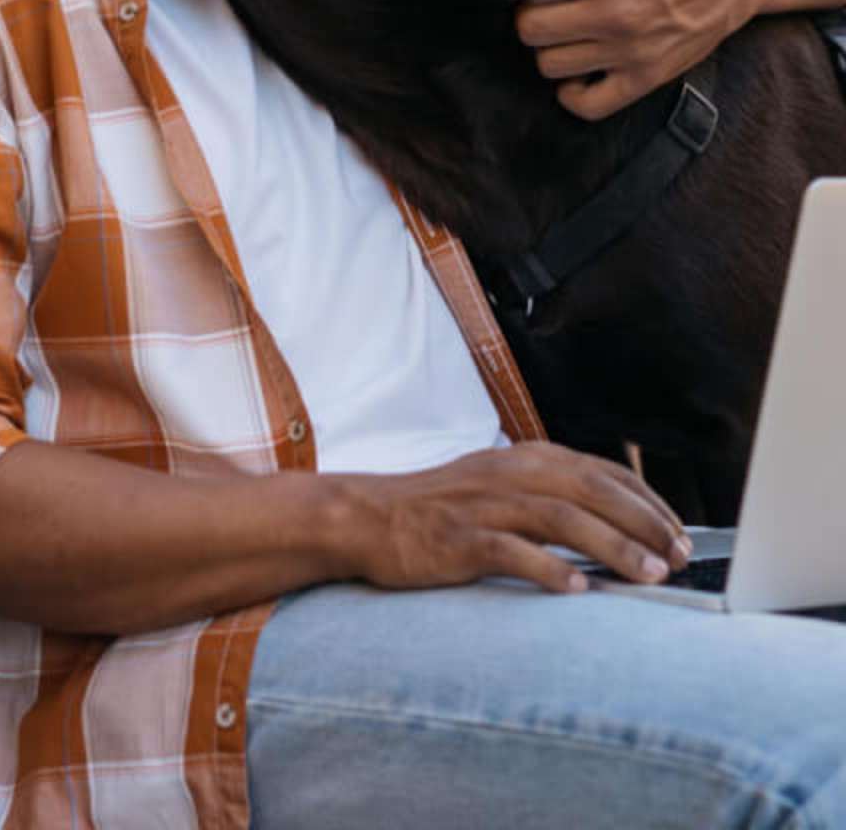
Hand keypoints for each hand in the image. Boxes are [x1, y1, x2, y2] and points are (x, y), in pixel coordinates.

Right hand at [339, 443, 690, 594]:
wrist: (369, 516)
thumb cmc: (442, 510)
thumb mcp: (501, 487)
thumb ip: (551, 498)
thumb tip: (616, 529)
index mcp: (526, 457)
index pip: (603, 472)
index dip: (648, 502)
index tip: (681, 534)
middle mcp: (511, 473)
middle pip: (592, 490)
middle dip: (644, 523)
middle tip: (681, 558)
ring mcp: (484, 504)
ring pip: (563, 518)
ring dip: (613, 547)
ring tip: (650, 575)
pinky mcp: (458, 538)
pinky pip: (511, 551)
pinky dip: (548, 569)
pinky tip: (577, 591)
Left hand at [497, 0, 763, 119]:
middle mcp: (615, 13)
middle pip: (528, 29)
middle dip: (529, 13)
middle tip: (548, 4)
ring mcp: (630, 51)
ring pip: (548, 65)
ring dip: (551, 46)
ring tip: (570, 30)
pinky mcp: (645, 79)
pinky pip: (585, 105)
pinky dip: (572, 91)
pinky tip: (581, 66)